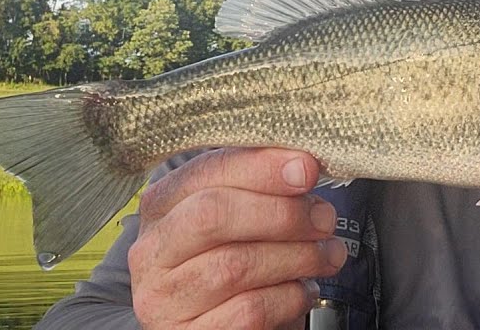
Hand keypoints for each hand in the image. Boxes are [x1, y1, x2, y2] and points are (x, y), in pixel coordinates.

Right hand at [127, 147, 347, 329]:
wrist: (217, 323)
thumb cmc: (233, 257)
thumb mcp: (237, 216)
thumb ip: (259, 186)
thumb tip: (301, 165)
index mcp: (162, 207)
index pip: (205, 173)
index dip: (261, 168)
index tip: (307, 169)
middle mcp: (152, 252)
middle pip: (213, 215)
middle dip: (281, 212)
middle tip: (323, 218)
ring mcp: (165, 300)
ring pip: (235, 266)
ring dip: (297, 256)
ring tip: (327, 254)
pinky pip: (250, 310)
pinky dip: (290, 296)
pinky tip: (303, 289)